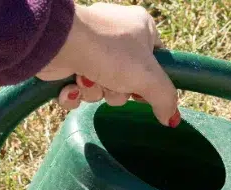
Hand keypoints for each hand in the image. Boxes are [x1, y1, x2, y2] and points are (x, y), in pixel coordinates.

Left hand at [36, 3, 179, 126]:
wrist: (59, 44)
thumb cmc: (111, 53)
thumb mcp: (150, 78)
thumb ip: (166, 99)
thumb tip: (171, 119)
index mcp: (141, 27)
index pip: (157, 60)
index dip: (152, 80)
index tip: (145, 88)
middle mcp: (117, 34)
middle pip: (130, 80)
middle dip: (119, 90)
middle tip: (114, 83)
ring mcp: (92, 47)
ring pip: (104, 86)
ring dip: (97, 92)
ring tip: (89, 79)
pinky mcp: (69, 59)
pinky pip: (79, 88)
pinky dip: (75, 93)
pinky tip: (72, 86)